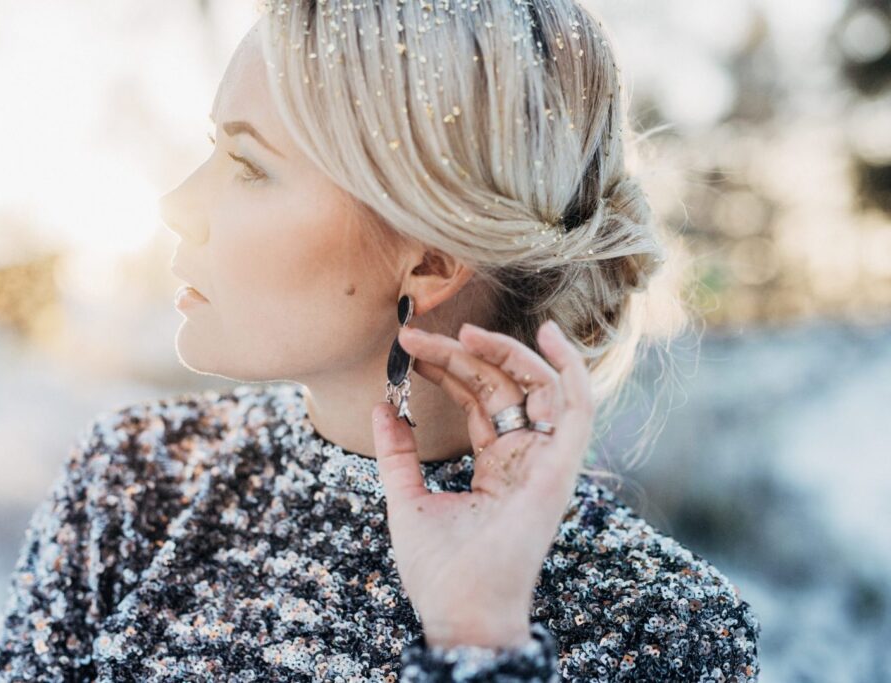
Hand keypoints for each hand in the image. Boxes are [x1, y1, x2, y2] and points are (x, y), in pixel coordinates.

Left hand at [371, 320, 594, 648]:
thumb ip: (397, 454)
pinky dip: (570, 369)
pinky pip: (577, 408)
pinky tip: (547, 335)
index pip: (477, 400)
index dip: (447, 368)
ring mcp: (545, 461)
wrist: (459, 611)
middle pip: (501, 387)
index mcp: (497, 466)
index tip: (408, 349)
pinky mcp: (560, 468)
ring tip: (465, 330)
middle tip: (415, 336)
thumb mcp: (407, 499)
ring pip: (537, 387)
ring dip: (505, 352)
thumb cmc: (438, 570)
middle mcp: (525, 458)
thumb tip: (381, 407)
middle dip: (461, 354)